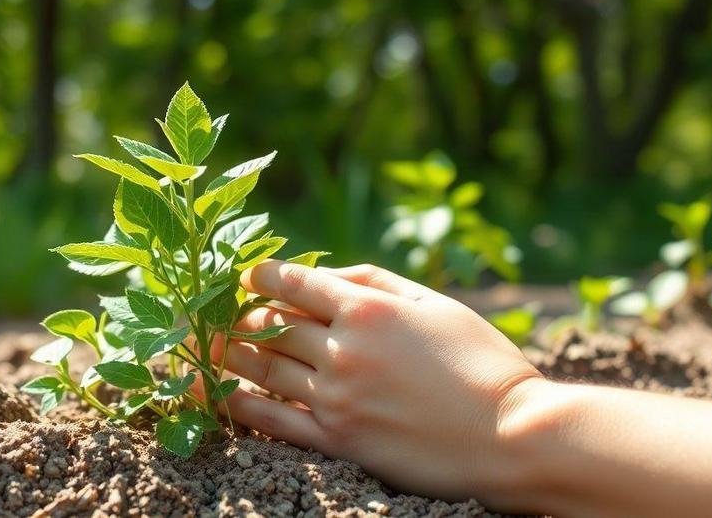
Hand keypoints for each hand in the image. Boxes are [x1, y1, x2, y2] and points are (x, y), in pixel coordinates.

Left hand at [216, 261, 541, 501]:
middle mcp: (343, 347)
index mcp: (366, 307)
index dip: (260, 274)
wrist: (511, 436)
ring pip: (261, 367)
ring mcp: (336, 396)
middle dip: (235, 312)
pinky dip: (239, 403)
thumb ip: (377, 282)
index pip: (292, 281)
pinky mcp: (337, 439)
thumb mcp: (435, 305)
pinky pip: (273, 418)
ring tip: (200, 345)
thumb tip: (328, 272)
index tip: (243, 274)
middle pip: (268, 322)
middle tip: (209, 310)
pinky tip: (218, 394)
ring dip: (224, 353)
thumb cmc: (481, 363)